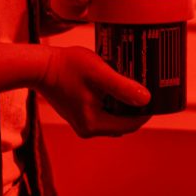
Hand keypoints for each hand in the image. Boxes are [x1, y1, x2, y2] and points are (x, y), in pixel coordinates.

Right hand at [37, 46, 151, 137]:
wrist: (39, 66)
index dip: (146, 112)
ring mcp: (83, 123)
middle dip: (136, 108)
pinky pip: (104, 113)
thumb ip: (121, 86)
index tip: (156, 95)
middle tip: (146, 88)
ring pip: (115, 118)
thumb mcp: (98, 73)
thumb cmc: (67, 66)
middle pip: (123, 123)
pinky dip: (113, 103)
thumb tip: (146, 99)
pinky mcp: (79, 115)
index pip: (130, 124)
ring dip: (125, 105)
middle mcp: (88, 129)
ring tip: (134, 85)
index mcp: (94, 125)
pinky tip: (117, 87)